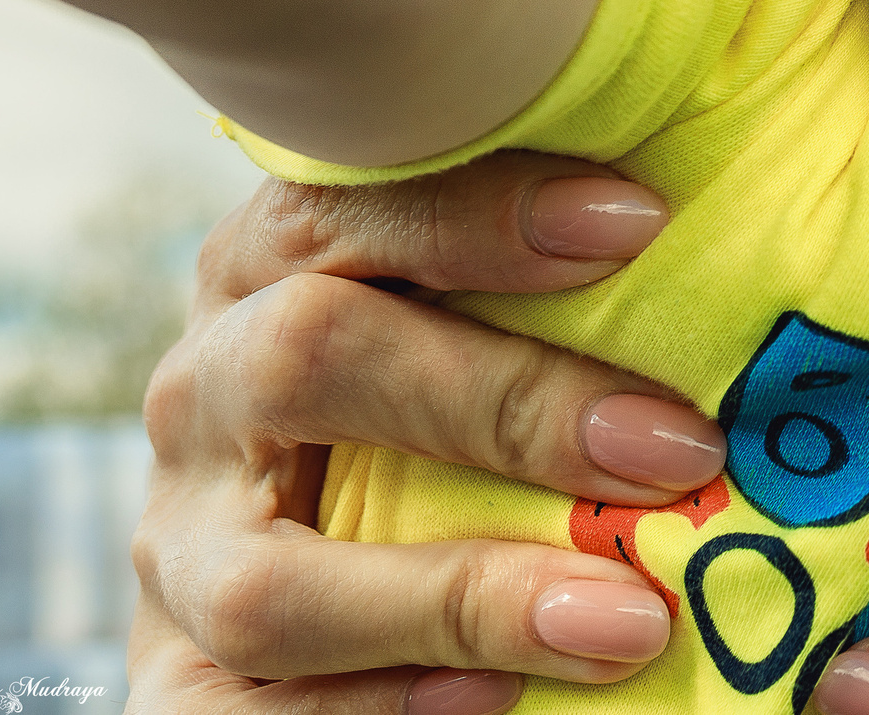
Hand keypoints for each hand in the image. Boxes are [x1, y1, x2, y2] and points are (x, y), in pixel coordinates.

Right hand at [130, 153, 726, 714]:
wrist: (295, 521)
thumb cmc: (445, 377)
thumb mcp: (464, 301)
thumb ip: (554, 265)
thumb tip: (688, 220)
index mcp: (270, 261)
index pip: (349, 205)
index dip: (482, 210)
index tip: (638, 220)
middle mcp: (206, 387)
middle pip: (310, 360)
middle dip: (507, 404)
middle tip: (677, 449)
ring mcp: (179, 542)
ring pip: (270, 582)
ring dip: (461, 602)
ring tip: (626, 620)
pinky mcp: (181, 674)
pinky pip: (247, 713)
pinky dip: (381, 709)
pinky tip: (502, 696)